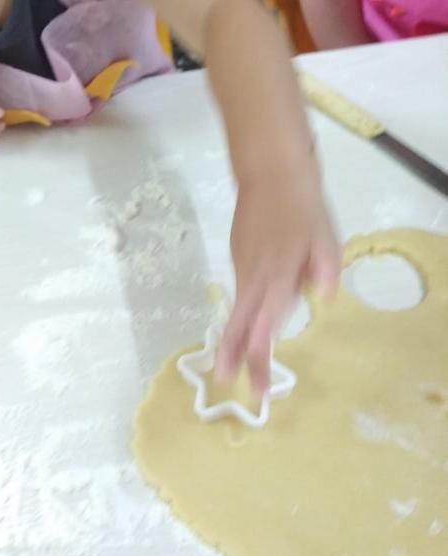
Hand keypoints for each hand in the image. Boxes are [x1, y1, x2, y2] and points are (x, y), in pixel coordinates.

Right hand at [215, 162, 339, 392]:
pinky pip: (244, 290)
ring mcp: (242, 264)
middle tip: (229, 385)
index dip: (259, 350)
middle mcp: (254, 273)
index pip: (266, 319)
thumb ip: (326, 266)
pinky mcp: (238, 257)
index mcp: (277, 271)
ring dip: (235, 337)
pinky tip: (247, 322)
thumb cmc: (302, 203)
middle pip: (240, 320)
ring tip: (232, 367)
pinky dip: (244, 311)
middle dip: (234, 354)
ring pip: (239, 306)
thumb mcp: (326, 234)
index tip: (255, 379)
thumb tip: (324, 296)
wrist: (269, 171)